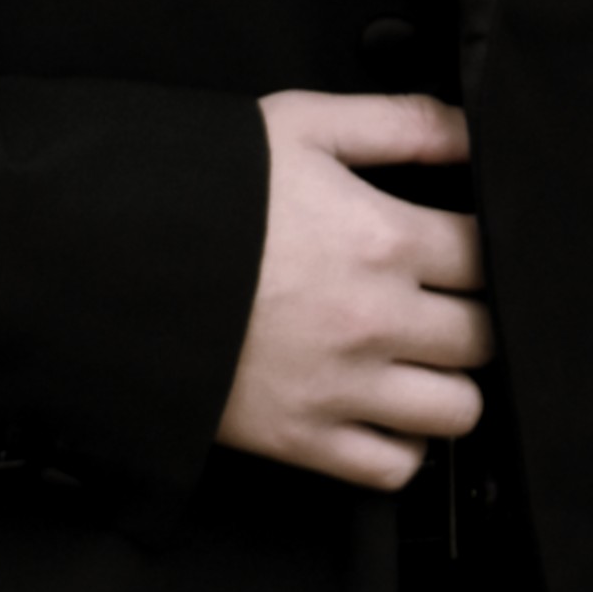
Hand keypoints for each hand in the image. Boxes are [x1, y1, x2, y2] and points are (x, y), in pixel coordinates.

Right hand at [220, 94, 491, 490]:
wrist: (103, 261)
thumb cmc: (204, 189)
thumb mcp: (302, 125)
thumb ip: (400, 123)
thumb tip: (473, 131)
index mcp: (383, 238)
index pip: (489, 255)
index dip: (487, 246)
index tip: (463, 245)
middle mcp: (375, 320)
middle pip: (486, 336)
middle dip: (476, 315)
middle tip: (447, 300)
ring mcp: (340, 388)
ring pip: (457, 410)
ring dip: (449, 382)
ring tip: (422, 357)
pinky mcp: (299, 439)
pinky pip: (394, 468)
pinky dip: (402, 445)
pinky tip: (384, 407)